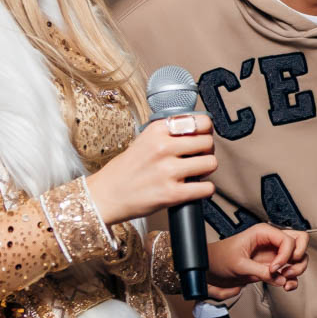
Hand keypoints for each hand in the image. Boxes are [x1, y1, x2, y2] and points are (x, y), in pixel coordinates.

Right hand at [85, 114, 215, 223]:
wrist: (106, 195)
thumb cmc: (126, 169)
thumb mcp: (144, 140)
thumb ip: (169, 134)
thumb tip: (199, 132)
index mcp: (157, 130)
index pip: (199, 122)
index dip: (205, 131)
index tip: (202, 138)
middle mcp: (163, 147)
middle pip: (208, 143)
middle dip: (206, 151)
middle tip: (197, 158)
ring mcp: (168, 171)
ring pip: (211, 163)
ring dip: (206, 170)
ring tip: (195, 173)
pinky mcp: (172, 193)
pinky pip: (206, 188)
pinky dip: (205, 189)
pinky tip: (195, 188)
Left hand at [205, 225, 308, 301]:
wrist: (210, 270)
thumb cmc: (219, 259)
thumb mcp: (238, 264)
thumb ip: (260, 271)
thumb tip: (280, 278)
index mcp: (263, 233)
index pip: (288, 239)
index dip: (285, 255)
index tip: (274, 268)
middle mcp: (271, 241)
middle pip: (300, 241)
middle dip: (298, 257)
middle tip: (287, 269)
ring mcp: (274, 254)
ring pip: (299, 257)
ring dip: (297, 270)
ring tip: (285, 279)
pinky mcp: (273, 268)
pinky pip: (291, 271)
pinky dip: (292, 280)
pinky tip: (285, 285)